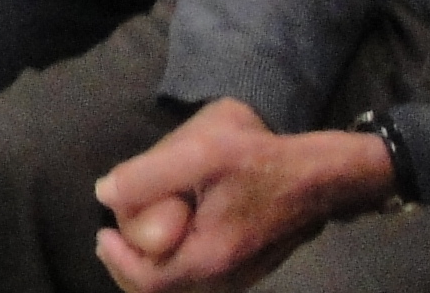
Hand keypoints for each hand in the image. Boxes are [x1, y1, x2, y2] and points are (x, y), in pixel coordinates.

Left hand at [93, 98, 396, 291]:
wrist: (326, 174)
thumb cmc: (263, 159)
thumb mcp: (201, 150)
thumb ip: (149, 174)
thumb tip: (105, 194)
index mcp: (211, 259)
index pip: (148, 281)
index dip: (118, 259)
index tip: (103, 232)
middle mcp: (226, 279)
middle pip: (160, 288)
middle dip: (130, 265)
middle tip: (113, 236)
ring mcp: (239, 275)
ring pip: (180, 284)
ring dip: (150, 266)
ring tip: (133, 237)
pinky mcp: (247, 266)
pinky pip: (198, 276)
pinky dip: (173, 263)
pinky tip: (166, 237)